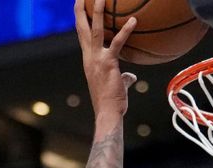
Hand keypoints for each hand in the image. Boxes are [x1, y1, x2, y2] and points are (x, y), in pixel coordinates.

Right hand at [74, 0, 136, 116]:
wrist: (108, 113)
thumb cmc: (111, 103)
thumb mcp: (117, 86)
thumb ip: (123, 78)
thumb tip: (131, 76)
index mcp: (89, 60)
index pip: (82, 35)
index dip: (80, 20)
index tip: (79, 6)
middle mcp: (89, 57)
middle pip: (82, 28)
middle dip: (81, 10)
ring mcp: (97, 59)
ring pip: (96, 30)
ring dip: (97, 12)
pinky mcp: (109, 63)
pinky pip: (118, 43)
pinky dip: (126, 31)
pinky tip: (133, 20)